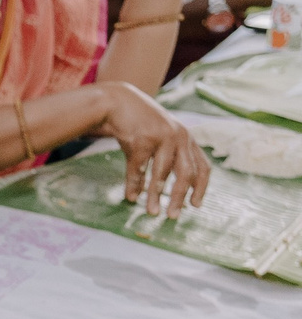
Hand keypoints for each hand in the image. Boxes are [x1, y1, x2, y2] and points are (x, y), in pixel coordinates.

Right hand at [97, 82, 208, 216]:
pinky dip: (134, 185)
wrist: (117, 102)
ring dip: (155, 196)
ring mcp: (161, 137)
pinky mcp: (141, 140)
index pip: (202, 166)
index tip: (195, 206)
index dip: (200, 188)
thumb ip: (165, 159)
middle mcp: (179, 136)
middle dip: (180, 197)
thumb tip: (158, 189)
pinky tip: (130, 197)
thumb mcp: (158, 138)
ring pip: (161, 173)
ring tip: (151, 212)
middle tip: (173, 216)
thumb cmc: (139, 124)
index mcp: (187, 138)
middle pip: (186, 173)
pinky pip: (139, 169)